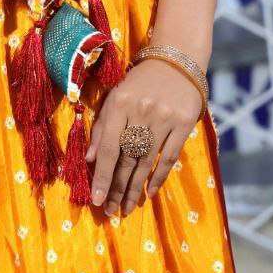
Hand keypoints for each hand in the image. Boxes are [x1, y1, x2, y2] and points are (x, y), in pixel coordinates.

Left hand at [84, 57, 203, 216]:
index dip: (101, 175)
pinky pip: (169, 158)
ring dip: (134, 188)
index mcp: (120, 104)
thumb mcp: (115, 97)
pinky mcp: (184, 124)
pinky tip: (148, 193)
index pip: (108, 147)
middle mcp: (142, 112)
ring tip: (125, 208)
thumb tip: (88, 159)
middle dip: (116, 188)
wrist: (175, 61)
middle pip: (127, 158)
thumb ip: (102, 127)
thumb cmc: (139, 82)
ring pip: (146, 162)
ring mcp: (164, 119)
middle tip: (109, 211)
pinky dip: (158, 178)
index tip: (94, 199)